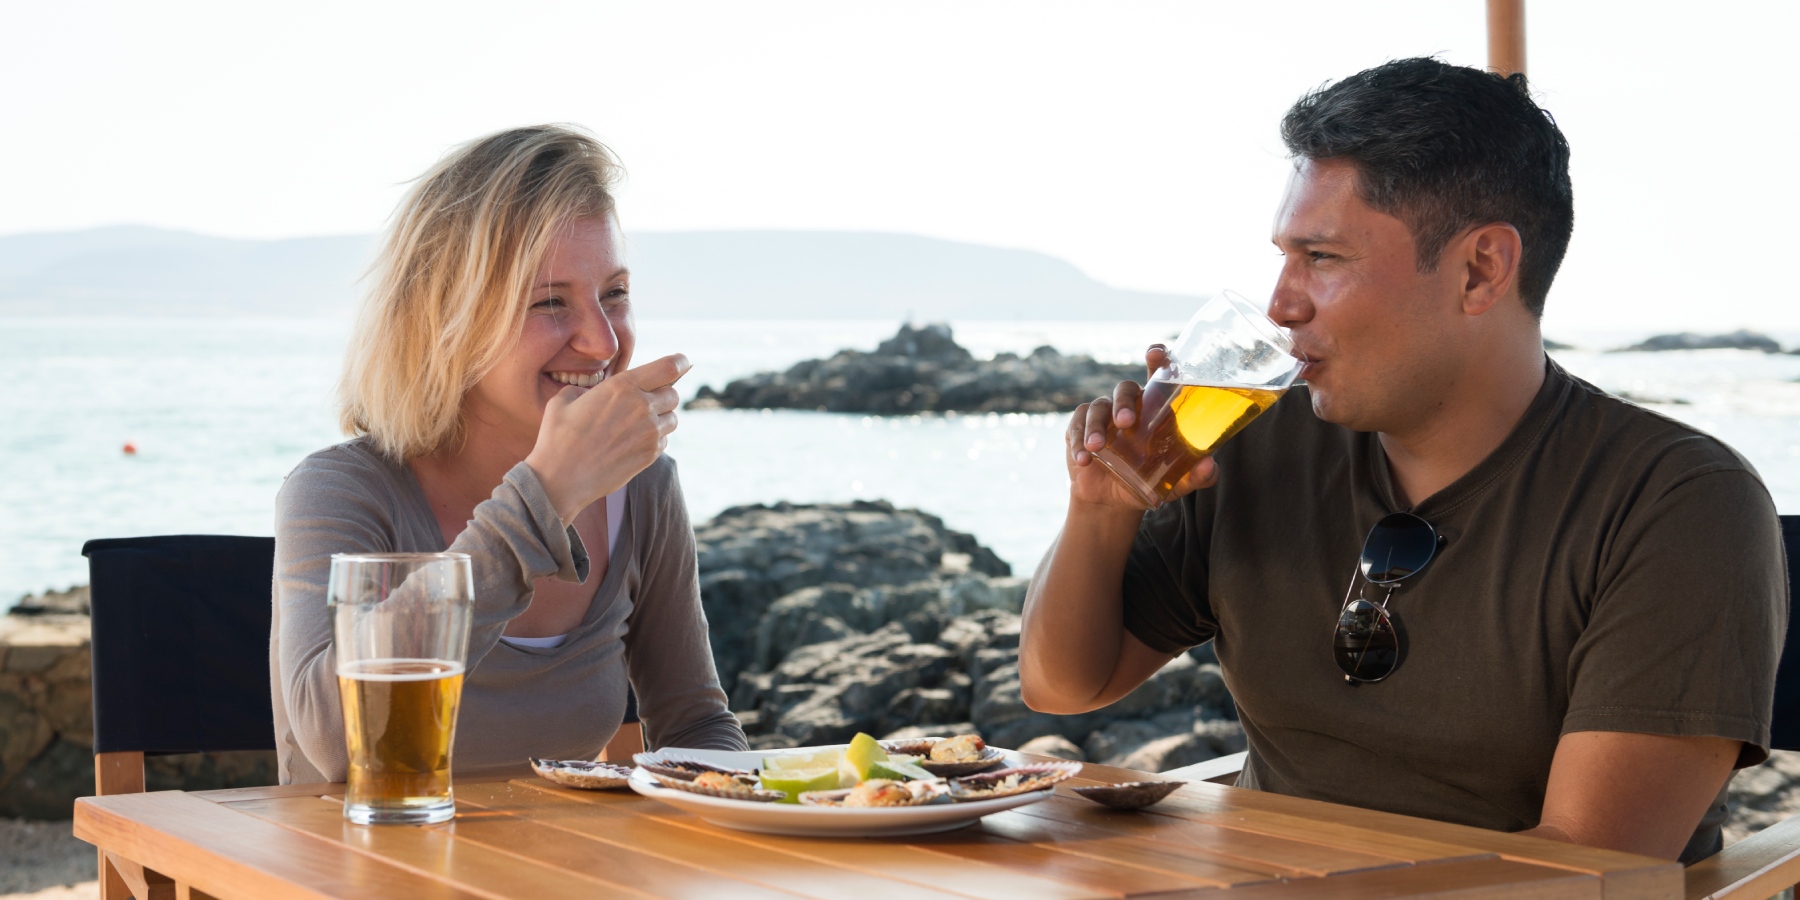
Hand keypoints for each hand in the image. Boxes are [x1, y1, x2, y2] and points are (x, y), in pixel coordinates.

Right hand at [525, 354, 689, 522]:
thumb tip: (591, 393)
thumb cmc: (558, 438)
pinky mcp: (650, 455)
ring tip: (637, 424)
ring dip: (661, 418)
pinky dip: (654, 439)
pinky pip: (664, 441)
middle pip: (673, 395)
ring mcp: (649, 433)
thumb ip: (586, 389)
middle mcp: (642, 407)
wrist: (560, 479)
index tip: (683, 362)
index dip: (679, 362)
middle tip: (645, 401)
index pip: (669, 367)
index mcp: (623, 386)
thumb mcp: (565, 400)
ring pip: (672, 419)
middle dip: (662, 395)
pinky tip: (633, 442)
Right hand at [1066, 345, 1216, 510]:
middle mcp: (1128, 405)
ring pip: (1097, 407)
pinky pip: (1076, 426)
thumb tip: (1209, 468)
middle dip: (1122, 403)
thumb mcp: (1175, 483)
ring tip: (1097, 448)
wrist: (1113, 501)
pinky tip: (1083, 459)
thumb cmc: (1149, 481)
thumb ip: (1195, 476)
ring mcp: (1102, 415)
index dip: (1156, 358)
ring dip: (1096, 426)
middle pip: (1124, 389)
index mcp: (1155, 407)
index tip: (1155, 354)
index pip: (1156, 374)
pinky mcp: (1079, 428)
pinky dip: (1078, 442)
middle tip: (1125, 422)